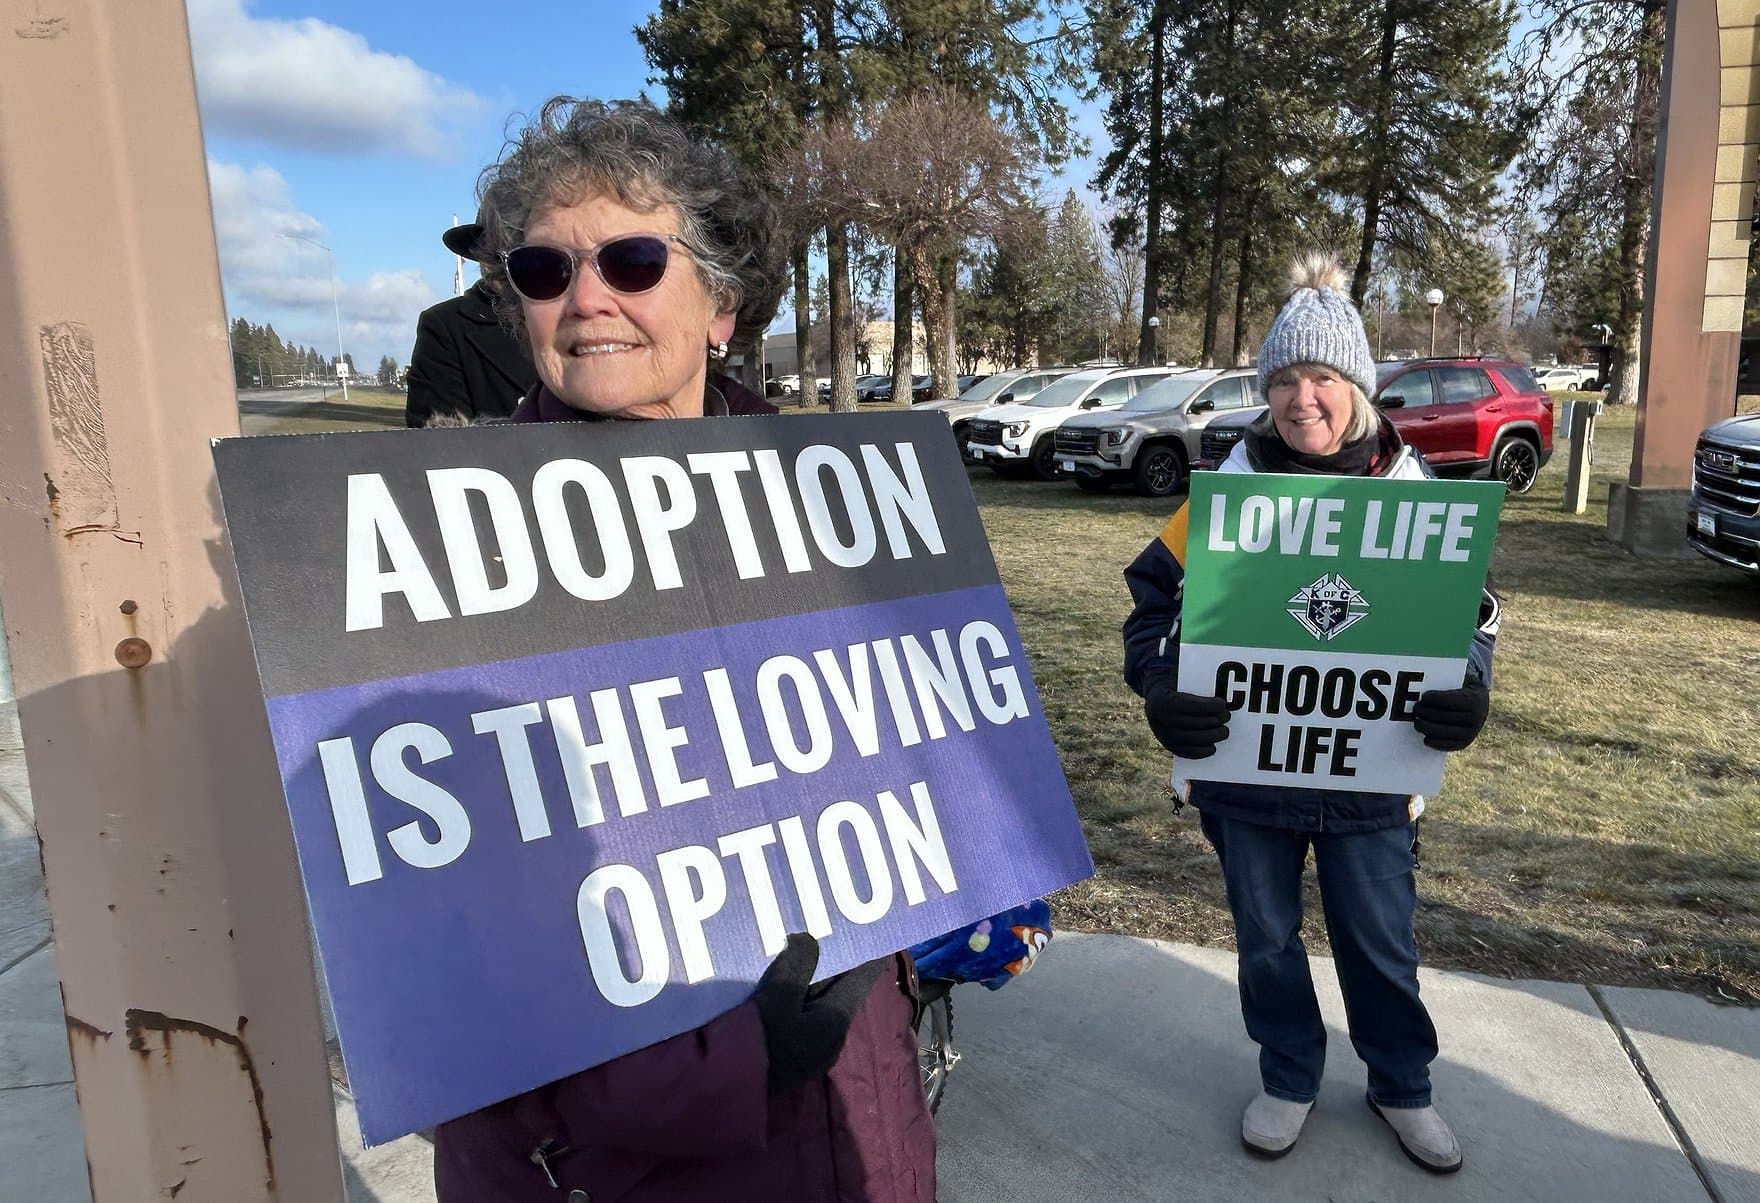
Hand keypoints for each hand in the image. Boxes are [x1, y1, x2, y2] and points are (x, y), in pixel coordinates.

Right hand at [753, 934, 886, 1094]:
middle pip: (838, 989)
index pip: (863, 979)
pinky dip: (792, 993)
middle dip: (833, 959)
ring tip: (798, 942)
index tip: (872, 929)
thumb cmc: (759, 1043)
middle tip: (825, 926)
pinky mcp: (788, 1054)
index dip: (869, 952)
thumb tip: (809, 940)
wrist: (727, 1090)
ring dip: (808, 976)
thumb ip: (798, 964)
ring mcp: (809, 1048)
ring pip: (815, 1001)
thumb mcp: (777, 998)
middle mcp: (829, 1036)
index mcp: (836, 1021)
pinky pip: (797, 1014)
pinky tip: (775, 978)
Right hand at [1144, 676, 1231, 758]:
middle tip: (1226, 716)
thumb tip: (1221, 697)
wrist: (1154, 705)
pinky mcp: (1170, 747)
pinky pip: (1190, 752)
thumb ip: (1196, 688)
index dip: (1213, 706)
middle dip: (1218, 720)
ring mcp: (1166, 736)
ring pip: (1198, 739)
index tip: (1222, 704)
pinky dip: (1204, 751)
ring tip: (1223, 730)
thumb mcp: (1179, 683)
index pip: (1196, 706)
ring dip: (1215, 735)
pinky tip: (1212, 746)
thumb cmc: (1174, 692)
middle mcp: (1165, 720)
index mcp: (1166, 701)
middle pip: (1200, 723)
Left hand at [1412, 683, 1489, 750]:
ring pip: (1445, 732)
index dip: (1436, 699)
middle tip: (1415, 708)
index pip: (1452, 701)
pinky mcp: (1466, 742)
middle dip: (1427, 712)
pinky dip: (1436, 743)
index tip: (1423, 696)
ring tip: (1416, 722)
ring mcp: (1472, 732)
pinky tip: (1426, 738)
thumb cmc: (1463, 691)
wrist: (1480, 706)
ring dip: (1427, 727)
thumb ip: (1448, 680)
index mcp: (1475, 700)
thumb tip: (1427, 677)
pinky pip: (1450, 745)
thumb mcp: (1462, 680)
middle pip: (1445, 717)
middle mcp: (1476, 717)